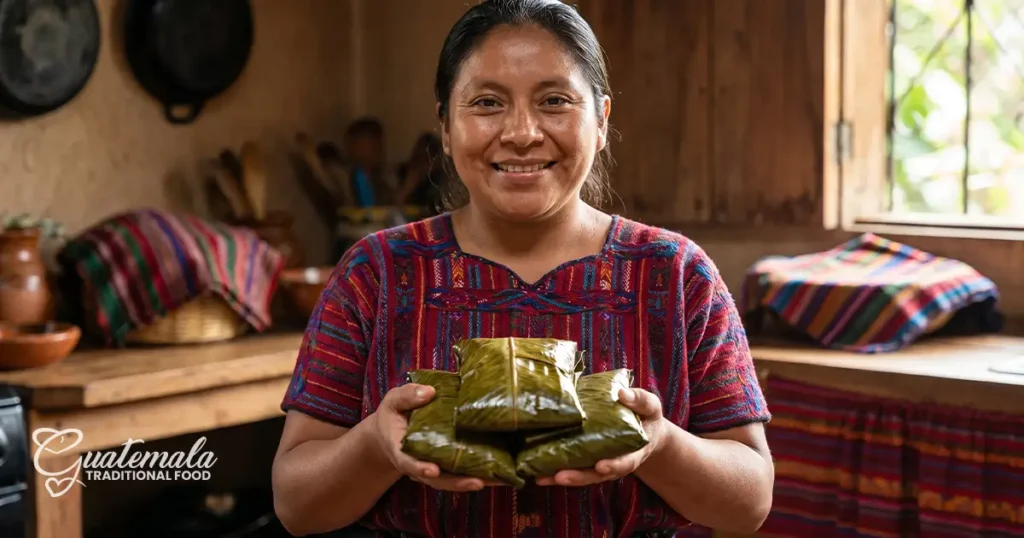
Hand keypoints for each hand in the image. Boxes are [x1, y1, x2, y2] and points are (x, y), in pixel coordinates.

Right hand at [370, 383, 493, 491]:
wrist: (391, 432)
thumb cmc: (394, 415)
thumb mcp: (394, 401)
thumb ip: (407, 396)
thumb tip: (429, 391)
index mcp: (401, 450)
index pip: (408, 463)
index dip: (420, 468)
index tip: (433, 470)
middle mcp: (418, 465)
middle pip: (436, 479)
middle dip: (457, 482)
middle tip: (477, 482)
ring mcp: (433, 467)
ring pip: (452, 480)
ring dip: (473, 481)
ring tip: (497, 479)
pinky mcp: (446, 465)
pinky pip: (460, 473)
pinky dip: (479, 474)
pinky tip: (499, 473)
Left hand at [535, 388, 668, 486]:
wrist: (644, 430)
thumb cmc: (646, 416)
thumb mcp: (650, 406)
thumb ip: (640, 401)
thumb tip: (622, 394)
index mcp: (633, 451)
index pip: (625, 462)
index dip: (613, 465)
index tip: (601, 466)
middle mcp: (615, 463)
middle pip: (596, 475)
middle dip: (578, 476)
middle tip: (561, 476)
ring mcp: (600, 464)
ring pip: (581, 476)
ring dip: (562, 478)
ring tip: (542, 478)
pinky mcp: (587, 460)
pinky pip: (572, 468)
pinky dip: (556, 473)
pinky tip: (539, 473)